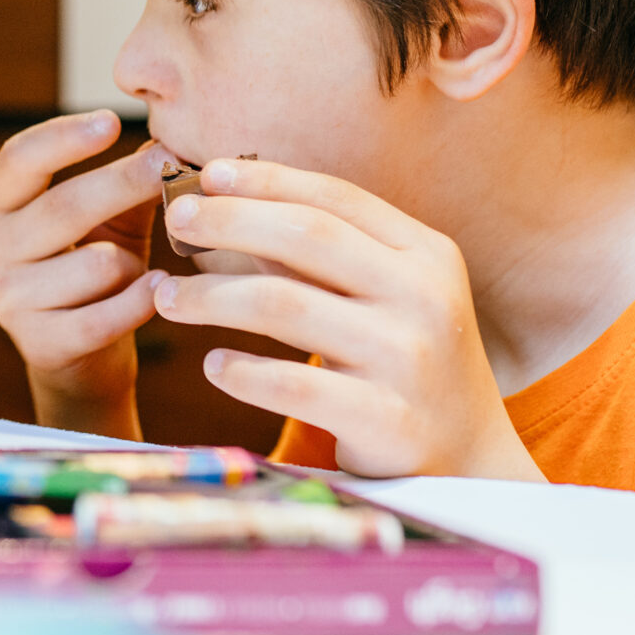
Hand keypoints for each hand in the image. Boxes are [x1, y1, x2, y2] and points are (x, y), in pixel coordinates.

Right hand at [0, 110, 175, 435]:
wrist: (83, 360)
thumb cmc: (95, 273)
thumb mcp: (104, 221)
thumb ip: (126, 184)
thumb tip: (168, 145)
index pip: (18, 160)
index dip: (63, 138)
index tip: (112, 122)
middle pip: (63, 206)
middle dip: (123, 183)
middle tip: (169, 165)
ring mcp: (7, 300)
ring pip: (95, 264)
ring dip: (133, 264)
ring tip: (143, 272)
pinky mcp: (37, 343)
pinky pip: (103, 315)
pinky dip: (141, 301)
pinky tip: (160, 290)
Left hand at [153, 157, 542, 480]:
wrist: (468, 462)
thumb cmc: (403, 361)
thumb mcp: (384, 295)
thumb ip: (319, 253)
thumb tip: (222, 203)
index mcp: (426, 253)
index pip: (336, 197)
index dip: (266, 179)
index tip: (207, 172)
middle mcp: (424, 297)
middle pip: (305, 236)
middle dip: (228, 220)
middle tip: (175, 220)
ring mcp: (408, 359)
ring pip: (284, 305)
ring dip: (210, 295)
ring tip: (166, 297)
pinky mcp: (386, 420)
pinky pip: (292, 386)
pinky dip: (241, 371)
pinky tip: (213, 364)